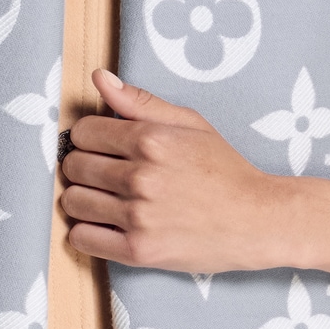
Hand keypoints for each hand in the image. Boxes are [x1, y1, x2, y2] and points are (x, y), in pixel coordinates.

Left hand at [59, 71, 297, 272]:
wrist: (257, 220)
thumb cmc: (224, 170)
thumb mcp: (190, 124)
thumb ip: (140, 102)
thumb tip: (98, 77)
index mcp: (150, 140)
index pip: (83, 132)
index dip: (88, 138)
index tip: (102, 148)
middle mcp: (141, 177)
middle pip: (73, 167)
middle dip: (83, 168)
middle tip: (104, 175)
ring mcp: (138, 216)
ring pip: (72, 202)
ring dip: (83, 200)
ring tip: (105, 201)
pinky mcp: (138, 251)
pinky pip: (81, 238)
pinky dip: (87, 232)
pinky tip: (106, 225)